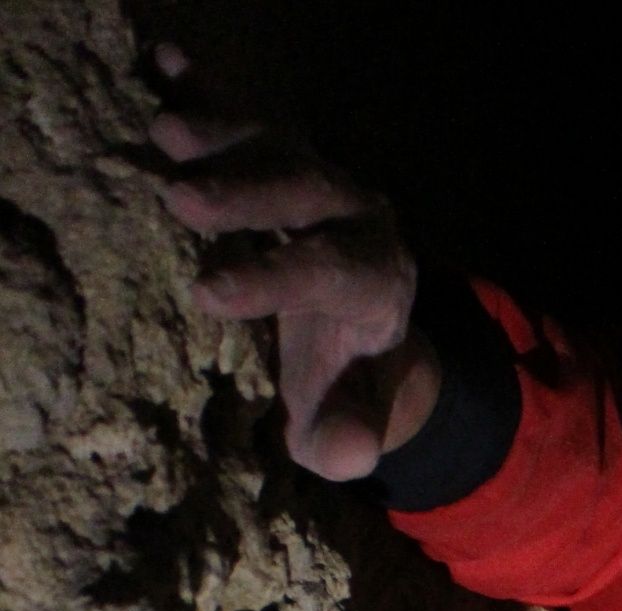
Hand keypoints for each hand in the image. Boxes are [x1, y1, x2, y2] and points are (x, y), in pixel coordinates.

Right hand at [150, 44, 436, 480]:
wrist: (358, 321)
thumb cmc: (344, 375)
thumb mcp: (346, 417)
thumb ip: (349, 438)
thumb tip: (349, 455)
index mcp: (377, 281)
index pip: (332, 273)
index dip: (274, 280)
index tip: (209, 292)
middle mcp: (357, 216)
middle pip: (308, 193)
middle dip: (250, 194)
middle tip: (185, 198)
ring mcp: (319, 176)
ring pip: (277, 144)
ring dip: (224, 134)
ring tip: (167, 132)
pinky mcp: (279, 152)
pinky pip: (247, 116)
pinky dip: (208, 91)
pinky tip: (167, 68)